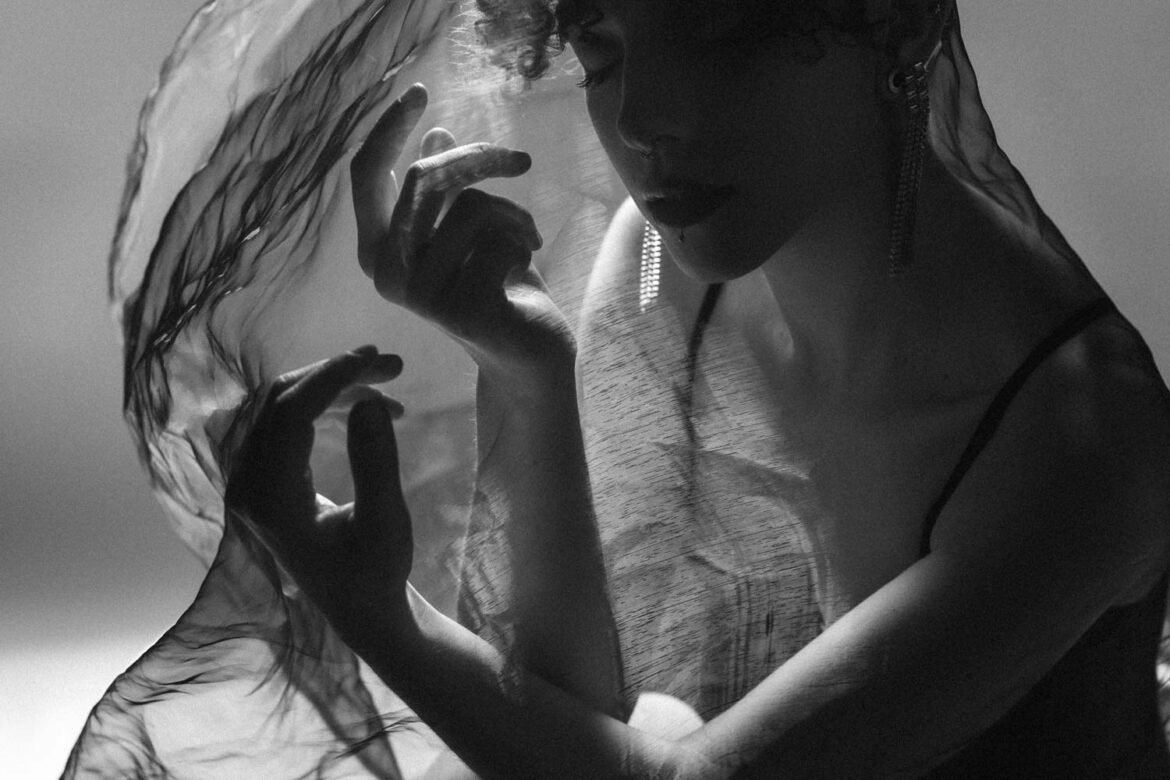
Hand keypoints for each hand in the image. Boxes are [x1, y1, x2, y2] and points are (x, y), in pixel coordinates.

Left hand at [224, 347, 415, 646]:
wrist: (361, 610)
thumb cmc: (375, 573)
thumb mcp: (385, 522)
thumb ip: (375, 462)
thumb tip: (367, 402)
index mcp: (268, 497)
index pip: (290, 413)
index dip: (331, 377)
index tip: (376, 357)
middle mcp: (247, 484)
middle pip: (280, 401)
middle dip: (335, 375)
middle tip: (392, 365)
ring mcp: (251, 482)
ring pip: (284, 407)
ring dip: (334, 389)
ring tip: (390, 387)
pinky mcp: (265, 480)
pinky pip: (288, 424)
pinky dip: (327, 408)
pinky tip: (368, 411)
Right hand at [350, 84, 575, 393]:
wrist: (527, 351)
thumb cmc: (497, 284)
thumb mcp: (469, 228)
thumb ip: (446, 191)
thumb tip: (437, 137)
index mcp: (376, 250)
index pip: (366, 174)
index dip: (388, 127)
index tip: (420, 91)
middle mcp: (386, 273)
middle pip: (424, 177)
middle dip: (479, 159)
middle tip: (518, 161)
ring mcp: (419, 295)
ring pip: (470, 206)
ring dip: (514, 212)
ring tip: (526, 237)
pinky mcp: (459, 310)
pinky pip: (500, 238)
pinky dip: (524, 241)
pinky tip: (525, 268)